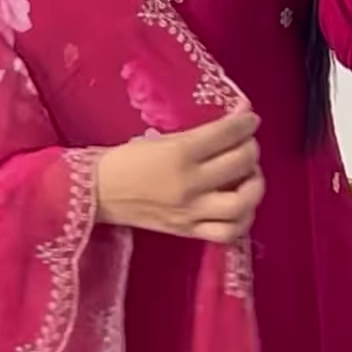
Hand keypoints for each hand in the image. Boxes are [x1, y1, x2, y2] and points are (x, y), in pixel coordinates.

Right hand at [96, 110, 263, 243]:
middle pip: (240, 163)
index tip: (250, 118)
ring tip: (249, 177)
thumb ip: (198, 134)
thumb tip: (235, 118)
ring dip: (255, 186)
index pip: (226, 134)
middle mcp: (189, 184)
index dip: (245, 122)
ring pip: (242, 203)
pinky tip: (240, 206)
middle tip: (246, 144)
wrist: (96, 194)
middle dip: (251, 148)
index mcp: (179, 154)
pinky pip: (228, 233)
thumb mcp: (159, 139)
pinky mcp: (187, 232)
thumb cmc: (124, 161)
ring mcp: (191, 212)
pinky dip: (242, 219)